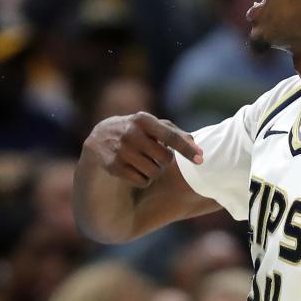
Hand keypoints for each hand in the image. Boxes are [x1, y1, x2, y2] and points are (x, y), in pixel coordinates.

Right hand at [84, 112, 203, 187]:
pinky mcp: (113, 166)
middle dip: (164, 162)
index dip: (186, 149)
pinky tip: (134, 169)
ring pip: (154, 172)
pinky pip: (141, 181)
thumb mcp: (152, 126)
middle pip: (165, 159)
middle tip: (156, 157)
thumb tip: (198, 148)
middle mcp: (131, 133)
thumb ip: (176, 134)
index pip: (170, 136)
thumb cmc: (135, 130)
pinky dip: (143, 179)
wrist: (99, 137)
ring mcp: (121, 150)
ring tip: (144, 163)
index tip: (200, 159)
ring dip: (154, 172)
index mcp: (143, 120)